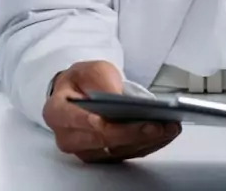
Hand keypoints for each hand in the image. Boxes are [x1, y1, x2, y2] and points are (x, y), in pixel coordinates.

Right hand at [43, 60, 179, 163]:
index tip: (103, 121)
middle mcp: (68, 137)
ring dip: (145, 141)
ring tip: (168, 128)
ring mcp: (87, 149)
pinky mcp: (105, 155)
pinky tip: (166, 134)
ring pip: (116, 150)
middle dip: (129, 133)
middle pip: (99, 140)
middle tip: (155, 125)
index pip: (70, 120)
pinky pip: (128, 153)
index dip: (87, 123)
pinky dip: (149, 144)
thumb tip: (116, 96)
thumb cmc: (85, 81)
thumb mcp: (91, 69)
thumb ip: (100, 81)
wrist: (83, 93)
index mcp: (57, 112)